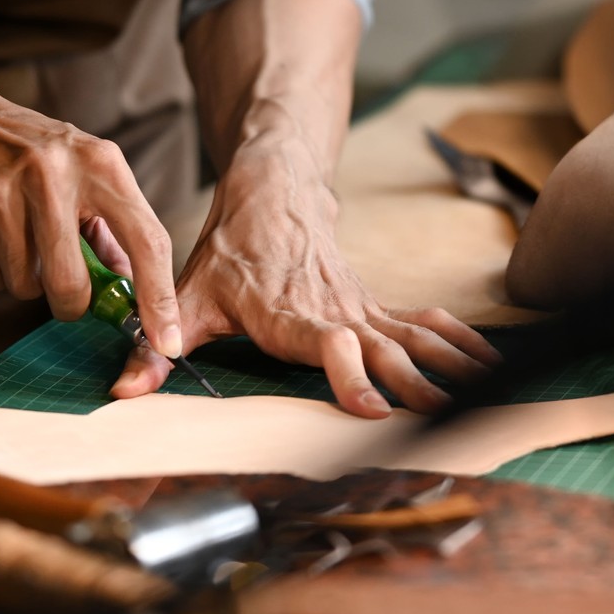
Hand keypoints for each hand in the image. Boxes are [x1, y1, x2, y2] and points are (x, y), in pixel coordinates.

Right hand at [0, 81, 182, 354]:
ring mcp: (0, 192)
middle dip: (70, 303)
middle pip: (70, 283)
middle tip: (66, 292)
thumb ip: (118, 232)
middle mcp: (52, 174)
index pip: (147, 241)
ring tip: (20, 238)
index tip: (167, 343)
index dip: (158, 299)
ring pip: (25, 286)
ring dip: (27, 280)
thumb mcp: (91, 175)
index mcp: (100, 164)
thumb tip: (138, 296)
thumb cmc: (39, 157)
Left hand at [97, 152, 498, 414]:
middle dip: (418, 387)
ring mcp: (362, 309)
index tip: (372, 409)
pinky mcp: (376, 307)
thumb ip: (155, 347)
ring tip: (490, 394)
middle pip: (386, 351)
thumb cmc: (229, 253)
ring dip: (453, 366)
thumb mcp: (186, 297)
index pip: (329, 346)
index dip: (350, 376)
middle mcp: (336, 313)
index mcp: (290, 315)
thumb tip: (122, 390)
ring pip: (417, 338)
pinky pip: (425, 325)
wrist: (274, 193)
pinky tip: (491, 365)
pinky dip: (461, 343)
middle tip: (447, 420)